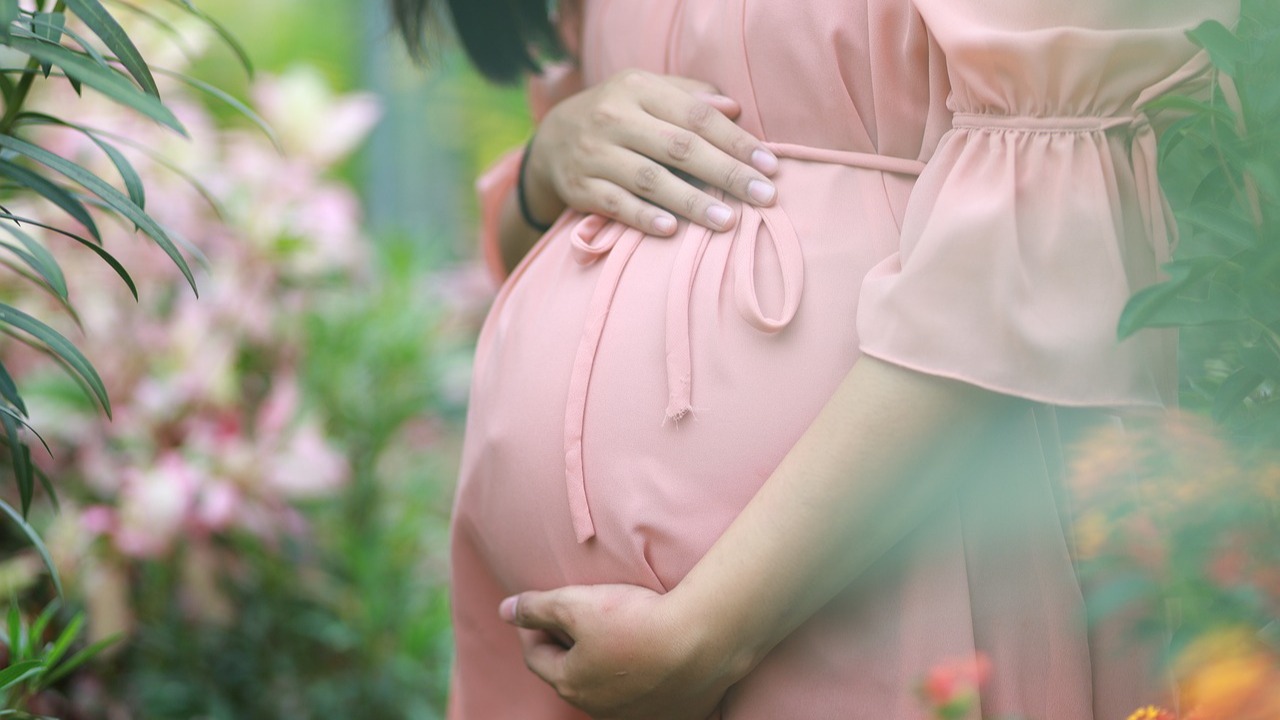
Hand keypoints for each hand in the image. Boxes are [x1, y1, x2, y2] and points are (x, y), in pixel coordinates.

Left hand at [500, 583, 744, 719]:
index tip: (539, 610)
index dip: (533, 629)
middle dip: (568, 648)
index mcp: (571, 684)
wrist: (703, 641)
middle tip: (575, 618)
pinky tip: (652, 653)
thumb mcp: (575, 603)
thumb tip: (505, 610)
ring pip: (609, 688)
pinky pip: (647, 694)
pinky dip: (641, 676)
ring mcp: (637, 715)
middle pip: (572, 675)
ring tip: (616, 634)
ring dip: (605, 664)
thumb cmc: (634, 620)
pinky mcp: (671, 713)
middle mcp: (600, 709)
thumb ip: (536, 607)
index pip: (537, 657)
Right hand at [523, 69, 779, 236]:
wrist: (552, 139)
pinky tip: (672, 231)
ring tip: (728, 221)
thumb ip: (690, 96)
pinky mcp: (580, 187)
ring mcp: (594, 153)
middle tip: (764, 197)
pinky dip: (644, 218)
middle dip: (726, 173)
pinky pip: (616, 205)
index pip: (696, 116)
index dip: (736, 141)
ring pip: (650, 179)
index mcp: (638, 88)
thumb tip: (734, 108)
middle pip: (679, 147)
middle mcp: (613, 117)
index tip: (771, 166)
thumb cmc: (620, 115)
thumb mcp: (648, 93)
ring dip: (692, 202)